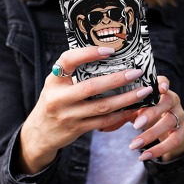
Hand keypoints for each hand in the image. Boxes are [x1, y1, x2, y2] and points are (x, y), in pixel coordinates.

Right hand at [18, 46, 150, 173]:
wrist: (40, 132)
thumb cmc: (55, 99)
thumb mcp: (56, 83)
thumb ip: (74, 72)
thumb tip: (109, 56)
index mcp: (54, 79)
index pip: (68, 60)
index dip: (88, 53)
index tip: (110, 50)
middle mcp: (59, 97)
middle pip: (91, 87)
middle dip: (117, 79)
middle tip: (136, 72)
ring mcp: (68, 115)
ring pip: (102, 107)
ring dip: (126, 99)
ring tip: (143, 91)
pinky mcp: (77, 129)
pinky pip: (103, 122)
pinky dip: (120, 115)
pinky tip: (133, 108)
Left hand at [128, 76, 183, 161]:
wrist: (171, 130)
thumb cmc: (149, 114)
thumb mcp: (137, 110)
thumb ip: (124, 113)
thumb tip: (102, 124)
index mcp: (161, 91)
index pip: (164, 81)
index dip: (162, 83)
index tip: (159, 88)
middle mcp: (173, 101)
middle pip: (167, 102)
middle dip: (152, 112)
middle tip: (135, 125)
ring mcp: (180, 116)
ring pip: (170, 122)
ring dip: (151, 134)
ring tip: (133, 145)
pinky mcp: (183, 132)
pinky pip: (173, 141)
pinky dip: (158, 149)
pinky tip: (143, 156)